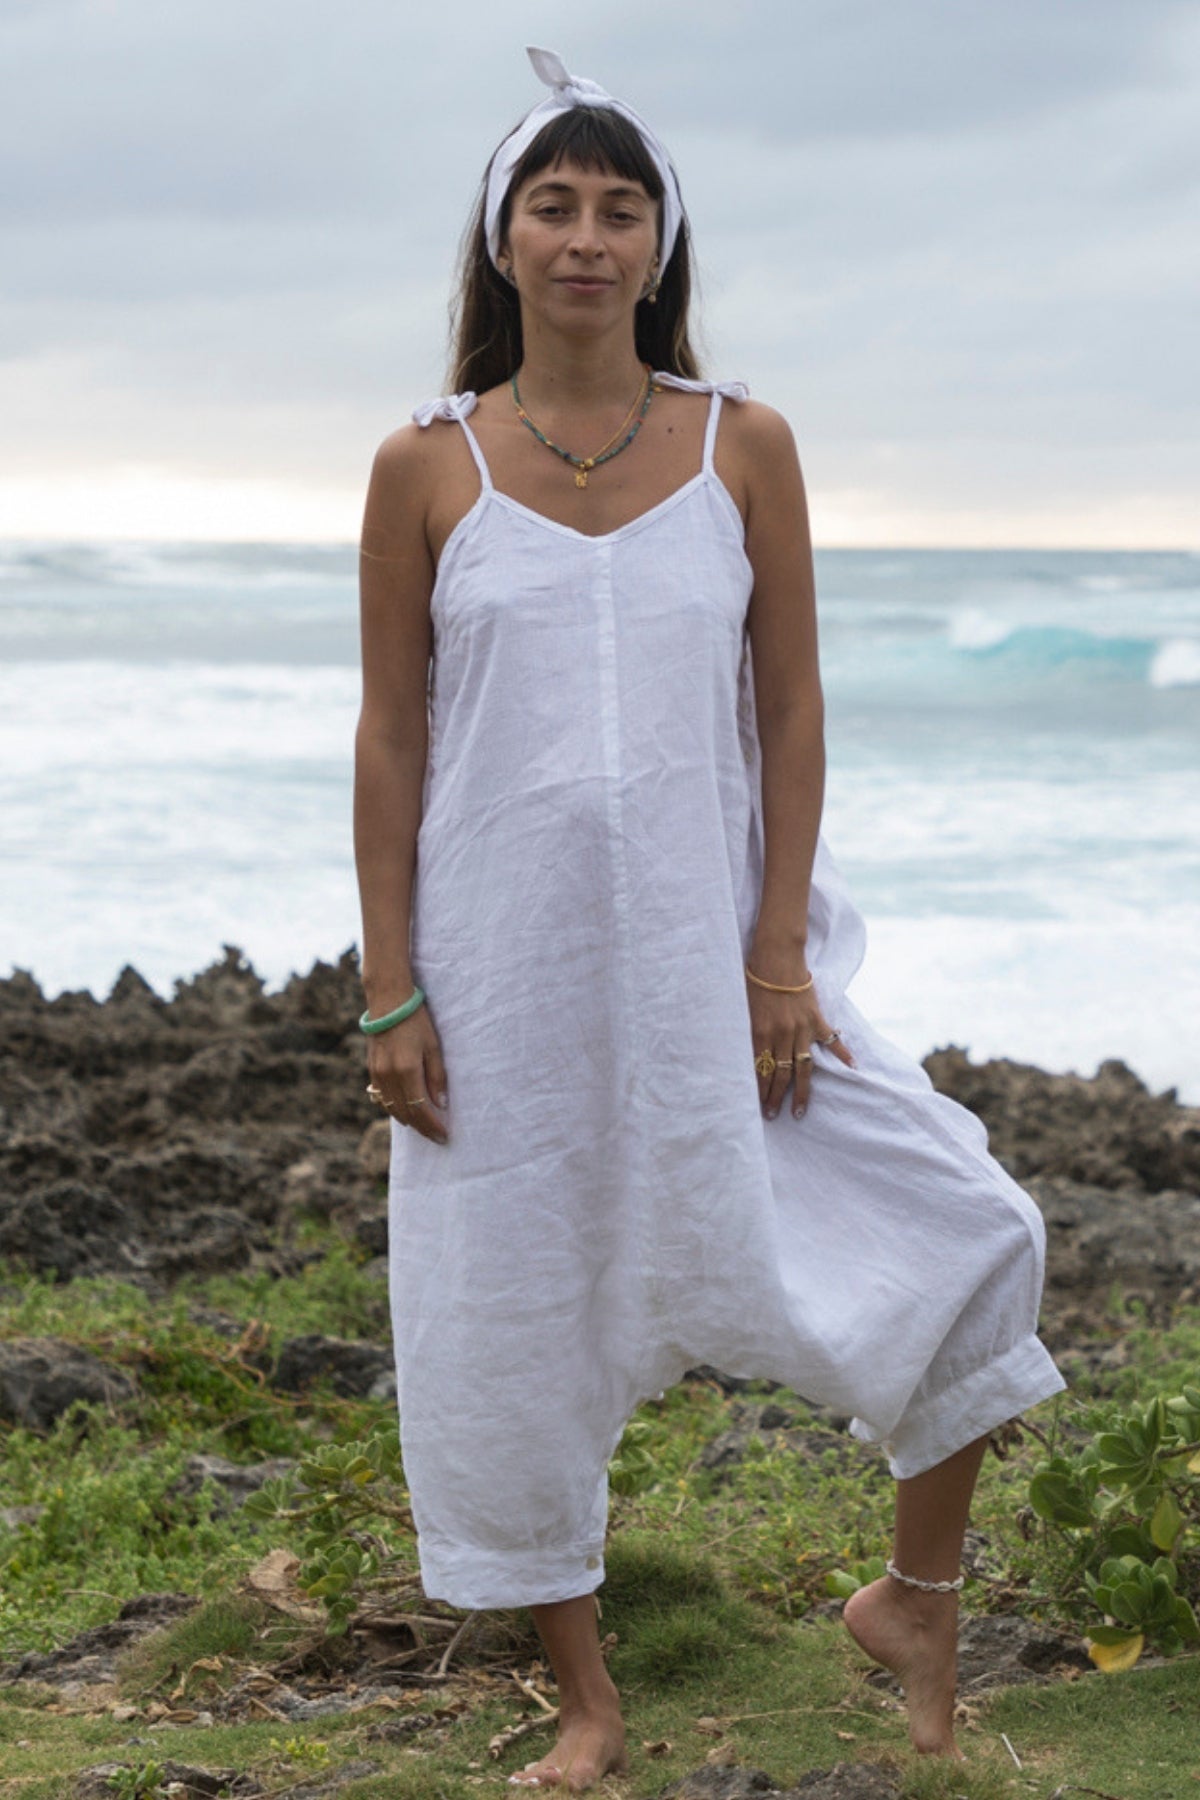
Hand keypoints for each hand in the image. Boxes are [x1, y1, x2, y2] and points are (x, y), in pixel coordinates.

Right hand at [366, 1004, 449, 1144]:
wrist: (388, 1002)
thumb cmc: (416, 1021)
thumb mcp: (433, 1047)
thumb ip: (437, 1077)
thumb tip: (441, 1105)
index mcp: (407, 1071)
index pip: (421, 1110)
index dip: (432, 1126)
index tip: (444, 1136)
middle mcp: (389, 1076)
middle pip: (406, 1114)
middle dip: (422, 1128)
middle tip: (436, 1137)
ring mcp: (378, 1074)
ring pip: (392, 1109)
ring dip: (408, 1121)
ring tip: (423, 1127)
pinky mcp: (372, 1069)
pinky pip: (382, 1098)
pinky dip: (394, 1108)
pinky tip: (404, 1111)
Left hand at [747, 970, 854, 1119]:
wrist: (777, 957)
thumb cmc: (754, 980)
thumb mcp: (744, 1009)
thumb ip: (749, 1034)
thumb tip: (748, 1057)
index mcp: (761, 1032)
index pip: (761, 1069)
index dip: (759, 1090)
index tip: (758, 1106)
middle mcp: (782, 1034)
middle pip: (781, 1074)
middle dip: (776, 1097)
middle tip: (773, 1115)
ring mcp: (802, 1028)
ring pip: (803, 1067)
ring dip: (802, 1091)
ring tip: (800, 1110)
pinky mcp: (816, 1018)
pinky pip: (831, 1041)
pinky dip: (843, 1054)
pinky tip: (852, 1069)